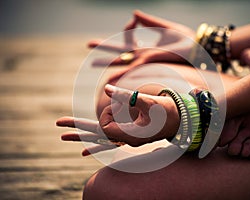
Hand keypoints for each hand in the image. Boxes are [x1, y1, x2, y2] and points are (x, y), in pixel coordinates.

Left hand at [56, 84, 179, 155]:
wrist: (179, 120)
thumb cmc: (167, 111)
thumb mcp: (148, 102)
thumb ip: (126, 96)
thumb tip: (105, 90)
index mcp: (130, 135)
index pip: (106, 126)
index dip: (108, 113)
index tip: (121, 104)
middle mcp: (125, 140)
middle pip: (96, 135)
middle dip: (77, 129)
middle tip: (58, 125)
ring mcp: (126, 140)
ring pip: (99, 139)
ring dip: (82, 135)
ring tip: (64, 135)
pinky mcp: (128, 136)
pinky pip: (108, 142)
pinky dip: (95, 144)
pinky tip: (83, 150)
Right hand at [88, 10, 195, 82]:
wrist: (195, 48)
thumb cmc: (184, 40)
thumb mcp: (165, 28)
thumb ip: (150, 22)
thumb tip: (134, 13)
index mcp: (146, 46)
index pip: (129, 39)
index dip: (128, 28)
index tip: (132, 20)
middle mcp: (142, 54)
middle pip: (119, 51)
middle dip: (104, 48)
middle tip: (89, 45)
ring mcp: (143, 59)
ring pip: (121, 62)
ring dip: (106, 63)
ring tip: (91, 63)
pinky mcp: (148, 62)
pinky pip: (130, 69)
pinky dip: (119, 74)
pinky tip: (110, 79)